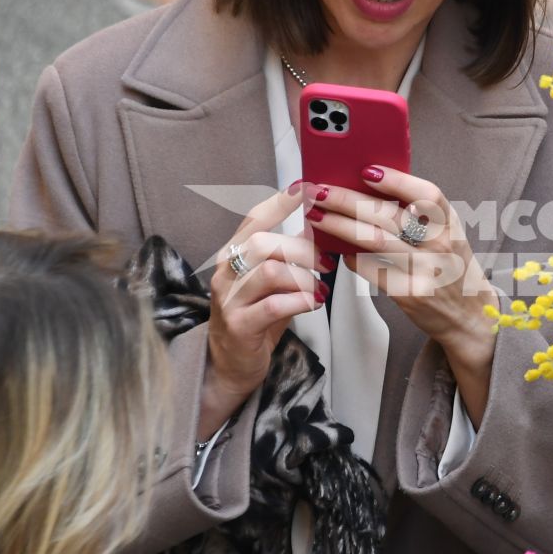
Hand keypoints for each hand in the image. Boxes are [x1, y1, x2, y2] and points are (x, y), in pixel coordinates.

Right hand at [200, 183, 324, 437]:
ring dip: (303, 276)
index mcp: (234, 255)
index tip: (308, 188)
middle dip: (302, 248)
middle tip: (326, 261)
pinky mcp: (238, 326)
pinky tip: (312, 303)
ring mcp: (229, 299)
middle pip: (264, 242)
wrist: (232, 365)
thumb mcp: (274, 284)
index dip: (281, 202)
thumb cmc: (257, 319)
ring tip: (320, 286)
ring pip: (270, 271)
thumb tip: (320, 225)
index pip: (254, 218)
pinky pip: (273, 305)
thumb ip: (291, 256)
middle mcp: (226, 272)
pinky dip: (299, 301)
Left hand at [306, 167, 498, 375]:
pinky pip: (372, 270)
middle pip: (389, 215)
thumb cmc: (452, 268)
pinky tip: (336, 250)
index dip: (397, 180)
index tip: (367, 171)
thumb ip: (421, 214)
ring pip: (374, 241)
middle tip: (321, 191)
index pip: (427, 194)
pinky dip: (350, 257)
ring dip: (340, 225)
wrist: (469, 315)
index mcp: (450, 224)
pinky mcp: (409, 294)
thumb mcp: (448, 235)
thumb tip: (372, 187)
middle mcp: (440, 245)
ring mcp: (425, 271)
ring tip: (317, 215)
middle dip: (348, 200)